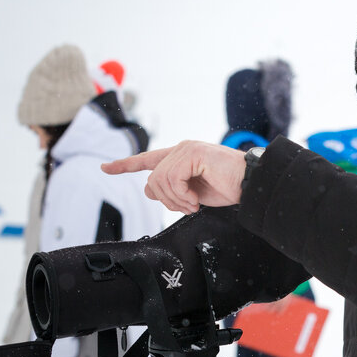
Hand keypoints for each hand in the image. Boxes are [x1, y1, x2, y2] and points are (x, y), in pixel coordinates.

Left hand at [102, 140, 246, 212]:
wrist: (250, 184)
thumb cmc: (228, 187)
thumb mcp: (193, 193)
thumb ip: (172, 189)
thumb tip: (149, 190)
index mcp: (181, 157)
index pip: (147, 159)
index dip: (125, 164)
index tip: (106, 168)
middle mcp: (181, 149)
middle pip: (152, 180)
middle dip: (167, 200)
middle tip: (188, 207)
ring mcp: (186, 149)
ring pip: (159, 181)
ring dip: (176, 200)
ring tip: (194, 203)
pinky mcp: (193, 154)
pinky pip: (172, 179)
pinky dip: (182, 195)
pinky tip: (196, 199)